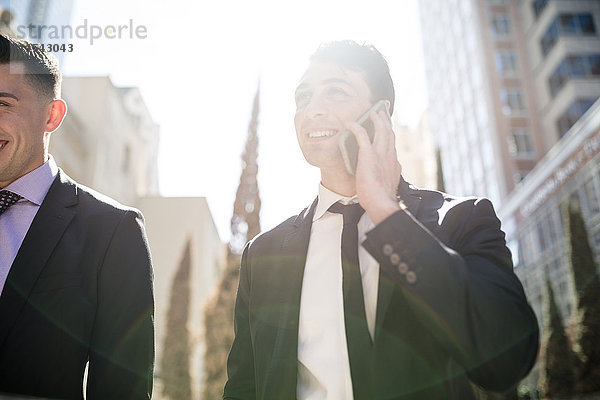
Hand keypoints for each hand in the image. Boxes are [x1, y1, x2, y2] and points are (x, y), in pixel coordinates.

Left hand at [345, 110, 401, 224]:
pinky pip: (362, 134)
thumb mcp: (389, 184)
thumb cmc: (382, 198)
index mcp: (394, 162)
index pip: (392, 144)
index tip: (388, 128)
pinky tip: (350, 123)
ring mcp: (380, 153)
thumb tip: (389, 172)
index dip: (390, 134)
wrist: (381, 203)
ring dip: (376, 119)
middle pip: (389, 132)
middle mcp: (390, 155)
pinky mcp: (369, 154)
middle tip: (382, 113)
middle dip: (386, 121)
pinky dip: (356, 126)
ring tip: (371, 113)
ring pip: (381, 129)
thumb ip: (389, 175)